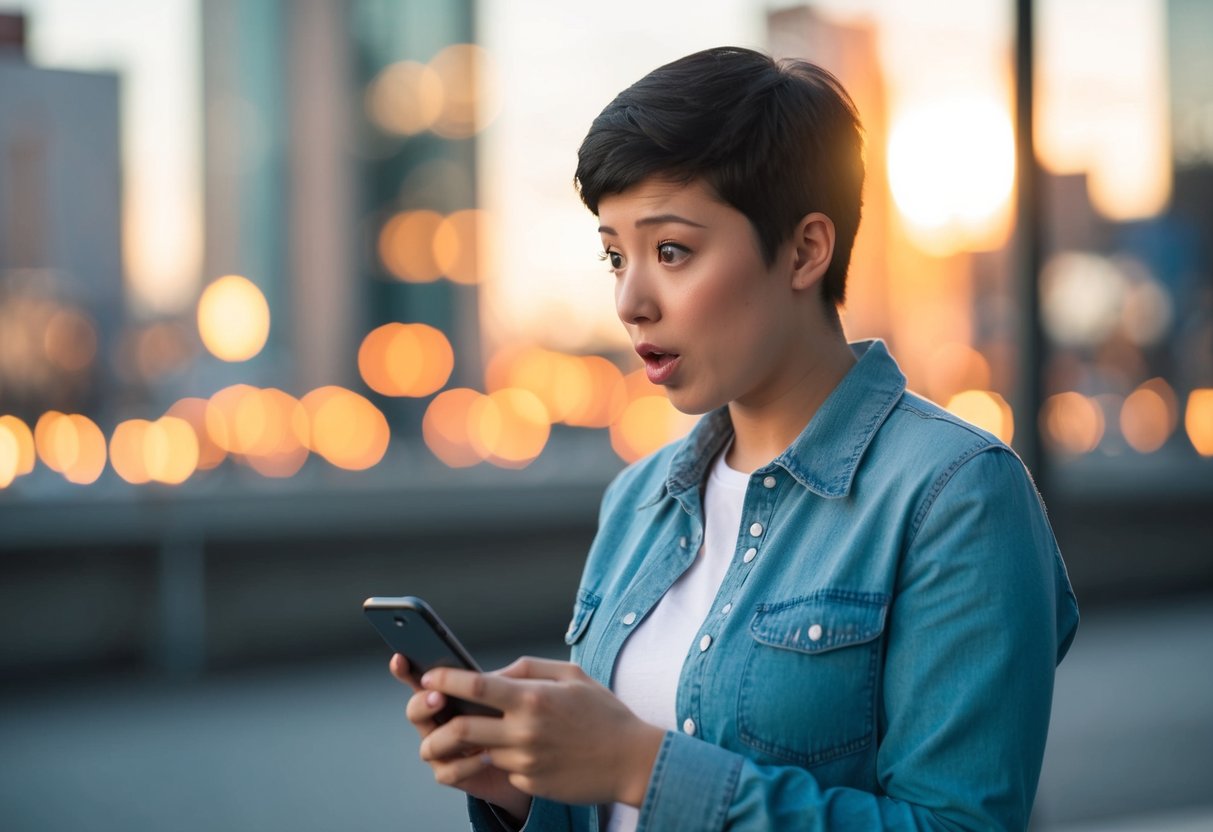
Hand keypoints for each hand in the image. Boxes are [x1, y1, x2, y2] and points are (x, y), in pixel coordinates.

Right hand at [390, 654, 531, 820]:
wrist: (535, 758)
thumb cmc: (523, 717)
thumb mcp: (517, 691)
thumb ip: (504, 678)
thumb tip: (490, 676)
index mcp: (449, 695)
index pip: (422, 680)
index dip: (406, 670)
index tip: (400, 658)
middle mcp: (439, 721)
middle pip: (415, 711)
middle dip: (423, 703)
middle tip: (439, 697)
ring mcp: (444, 749)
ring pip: (427, 745)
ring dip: (442, 736)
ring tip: (464, 727)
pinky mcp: (455, 774)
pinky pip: (447, 772)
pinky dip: (465, 764)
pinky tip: (487, 755)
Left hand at [418, 657, 664, 806]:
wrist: (632, 760)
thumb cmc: (603, 712)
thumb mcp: (571, 675)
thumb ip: (527, 669)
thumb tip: (490, 675)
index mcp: (533, 698)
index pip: (474, 687)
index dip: (443, 680)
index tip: (427, 677)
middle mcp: (525, 731)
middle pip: (460, 730)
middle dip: (433, 730)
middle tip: (427, 725)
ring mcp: (526, 761)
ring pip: (479, 753)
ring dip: (467, 747)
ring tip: (462, 739)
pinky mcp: (531, 784)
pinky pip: (503, 770)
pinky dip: (502, 760)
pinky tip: (520, 753)